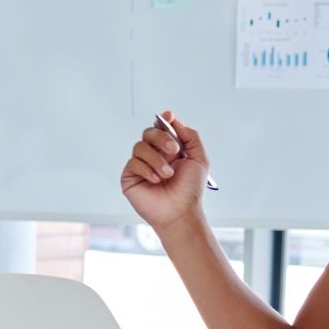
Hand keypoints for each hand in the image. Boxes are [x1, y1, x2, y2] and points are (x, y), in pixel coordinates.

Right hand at [119, 110, 210, 234]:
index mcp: (169, 150)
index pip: (161, 128)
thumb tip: (172, 118)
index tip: (168, 117)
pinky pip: (133, 163)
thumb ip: (190, 136)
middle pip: (148, 132)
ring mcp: (140, 165)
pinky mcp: (129, 176)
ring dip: (156, 160)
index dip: (163, 120)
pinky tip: (156, 180)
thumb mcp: (199, 158)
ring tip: (167, 175)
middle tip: (174, 151)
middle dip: (161, 138)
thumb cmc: (190, 189)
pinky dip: (147, 170)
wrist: (180, 211)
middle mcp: (153, 155)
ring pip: (139, 147)